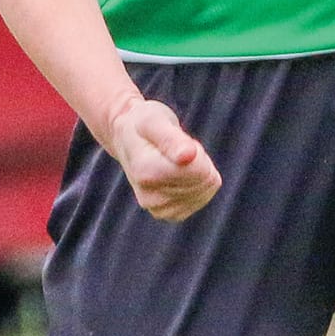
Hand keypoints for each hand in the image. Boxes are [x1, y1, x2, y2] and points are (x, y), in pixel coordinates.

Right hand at [105, 96, 222, 221]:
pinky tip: (179, 173)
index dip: (196, 150)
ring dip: (197, 170)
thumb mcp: (154, 121)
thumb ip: (171, 139)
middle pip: (204, 179)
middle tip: (175, 149)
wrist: (127, 138)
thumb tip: (188, 156)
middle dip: (197, 159)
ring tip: (174, 159)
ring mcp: (159, 210)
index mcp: (146, 173)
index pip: (199, 170)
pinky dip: (197, 183)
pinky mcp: (170, 214)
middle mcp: (150, 197)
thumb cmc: (144, 124)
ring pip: (206, 188)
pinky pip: (203, 198)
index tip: (176, 141)